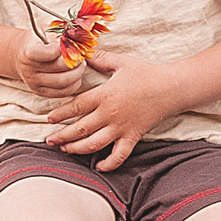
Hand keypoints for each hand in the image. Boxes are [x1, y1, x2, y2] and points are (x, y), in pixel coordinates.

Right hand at [9, 33, 91, 100]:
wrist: (21, 56)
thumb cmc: (38, 41)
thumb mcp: (45, 30)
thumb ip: (60, 32)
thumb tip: (80, 35)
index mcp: (28, 51)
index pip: (43, 53)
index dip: (58, 49)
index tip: (67, 44)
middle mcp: (28, 68)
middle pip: (58, 68)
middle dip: (75, 61)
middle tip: (82, 56)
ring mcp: (33, 82)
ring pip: (62, 82)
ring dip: (77, 73)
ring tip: (82, 65)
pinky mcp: (40, 92)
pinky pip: (62, 92)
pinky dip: (74, 84)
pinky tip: (77, 75)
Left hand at [43, 50, 183, 167]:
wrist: (171, 88)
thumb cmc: (146, 74)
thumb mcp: (121, 62)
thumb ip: (100, 59)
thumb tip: (83, 53)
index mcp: (105, 95)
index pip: (76, 106)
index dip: (60, 114)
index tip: (49, 119)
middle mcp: (110, 114)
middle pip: (80, 129)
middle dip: (62, 136)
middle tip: (50, 140)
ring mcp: (121, 127)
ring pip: (94, 144)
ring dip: (77, 149)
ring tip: (66, 149)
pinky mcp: (133, 137)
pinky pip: (119, 155)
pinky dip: (108, 164)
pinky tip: (98, 166)